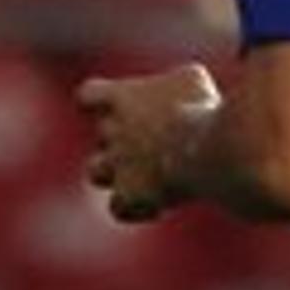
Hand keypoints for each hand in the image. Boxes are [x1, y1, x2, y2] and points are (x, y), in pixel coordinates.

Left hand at [79, 64, 220, 221]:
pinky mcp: (129, 196)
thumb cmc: (199, 108)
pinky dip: (136, 209)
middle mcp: (111, 131)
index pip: (87, 95)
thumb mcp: (193, 80)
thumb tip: (183, 87)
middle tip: (159, 145)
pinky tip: (162, 204)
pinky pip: (119, 209)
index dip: (98, 102)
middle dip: (124, 142)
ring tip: (150, 177)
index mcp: (121, 98)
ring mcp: (116, 166)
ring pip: (94, 173)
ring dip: (117, 175)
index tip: (119, 107)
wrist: (202, 148)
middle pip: (102, 136)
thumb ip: (176, 83)